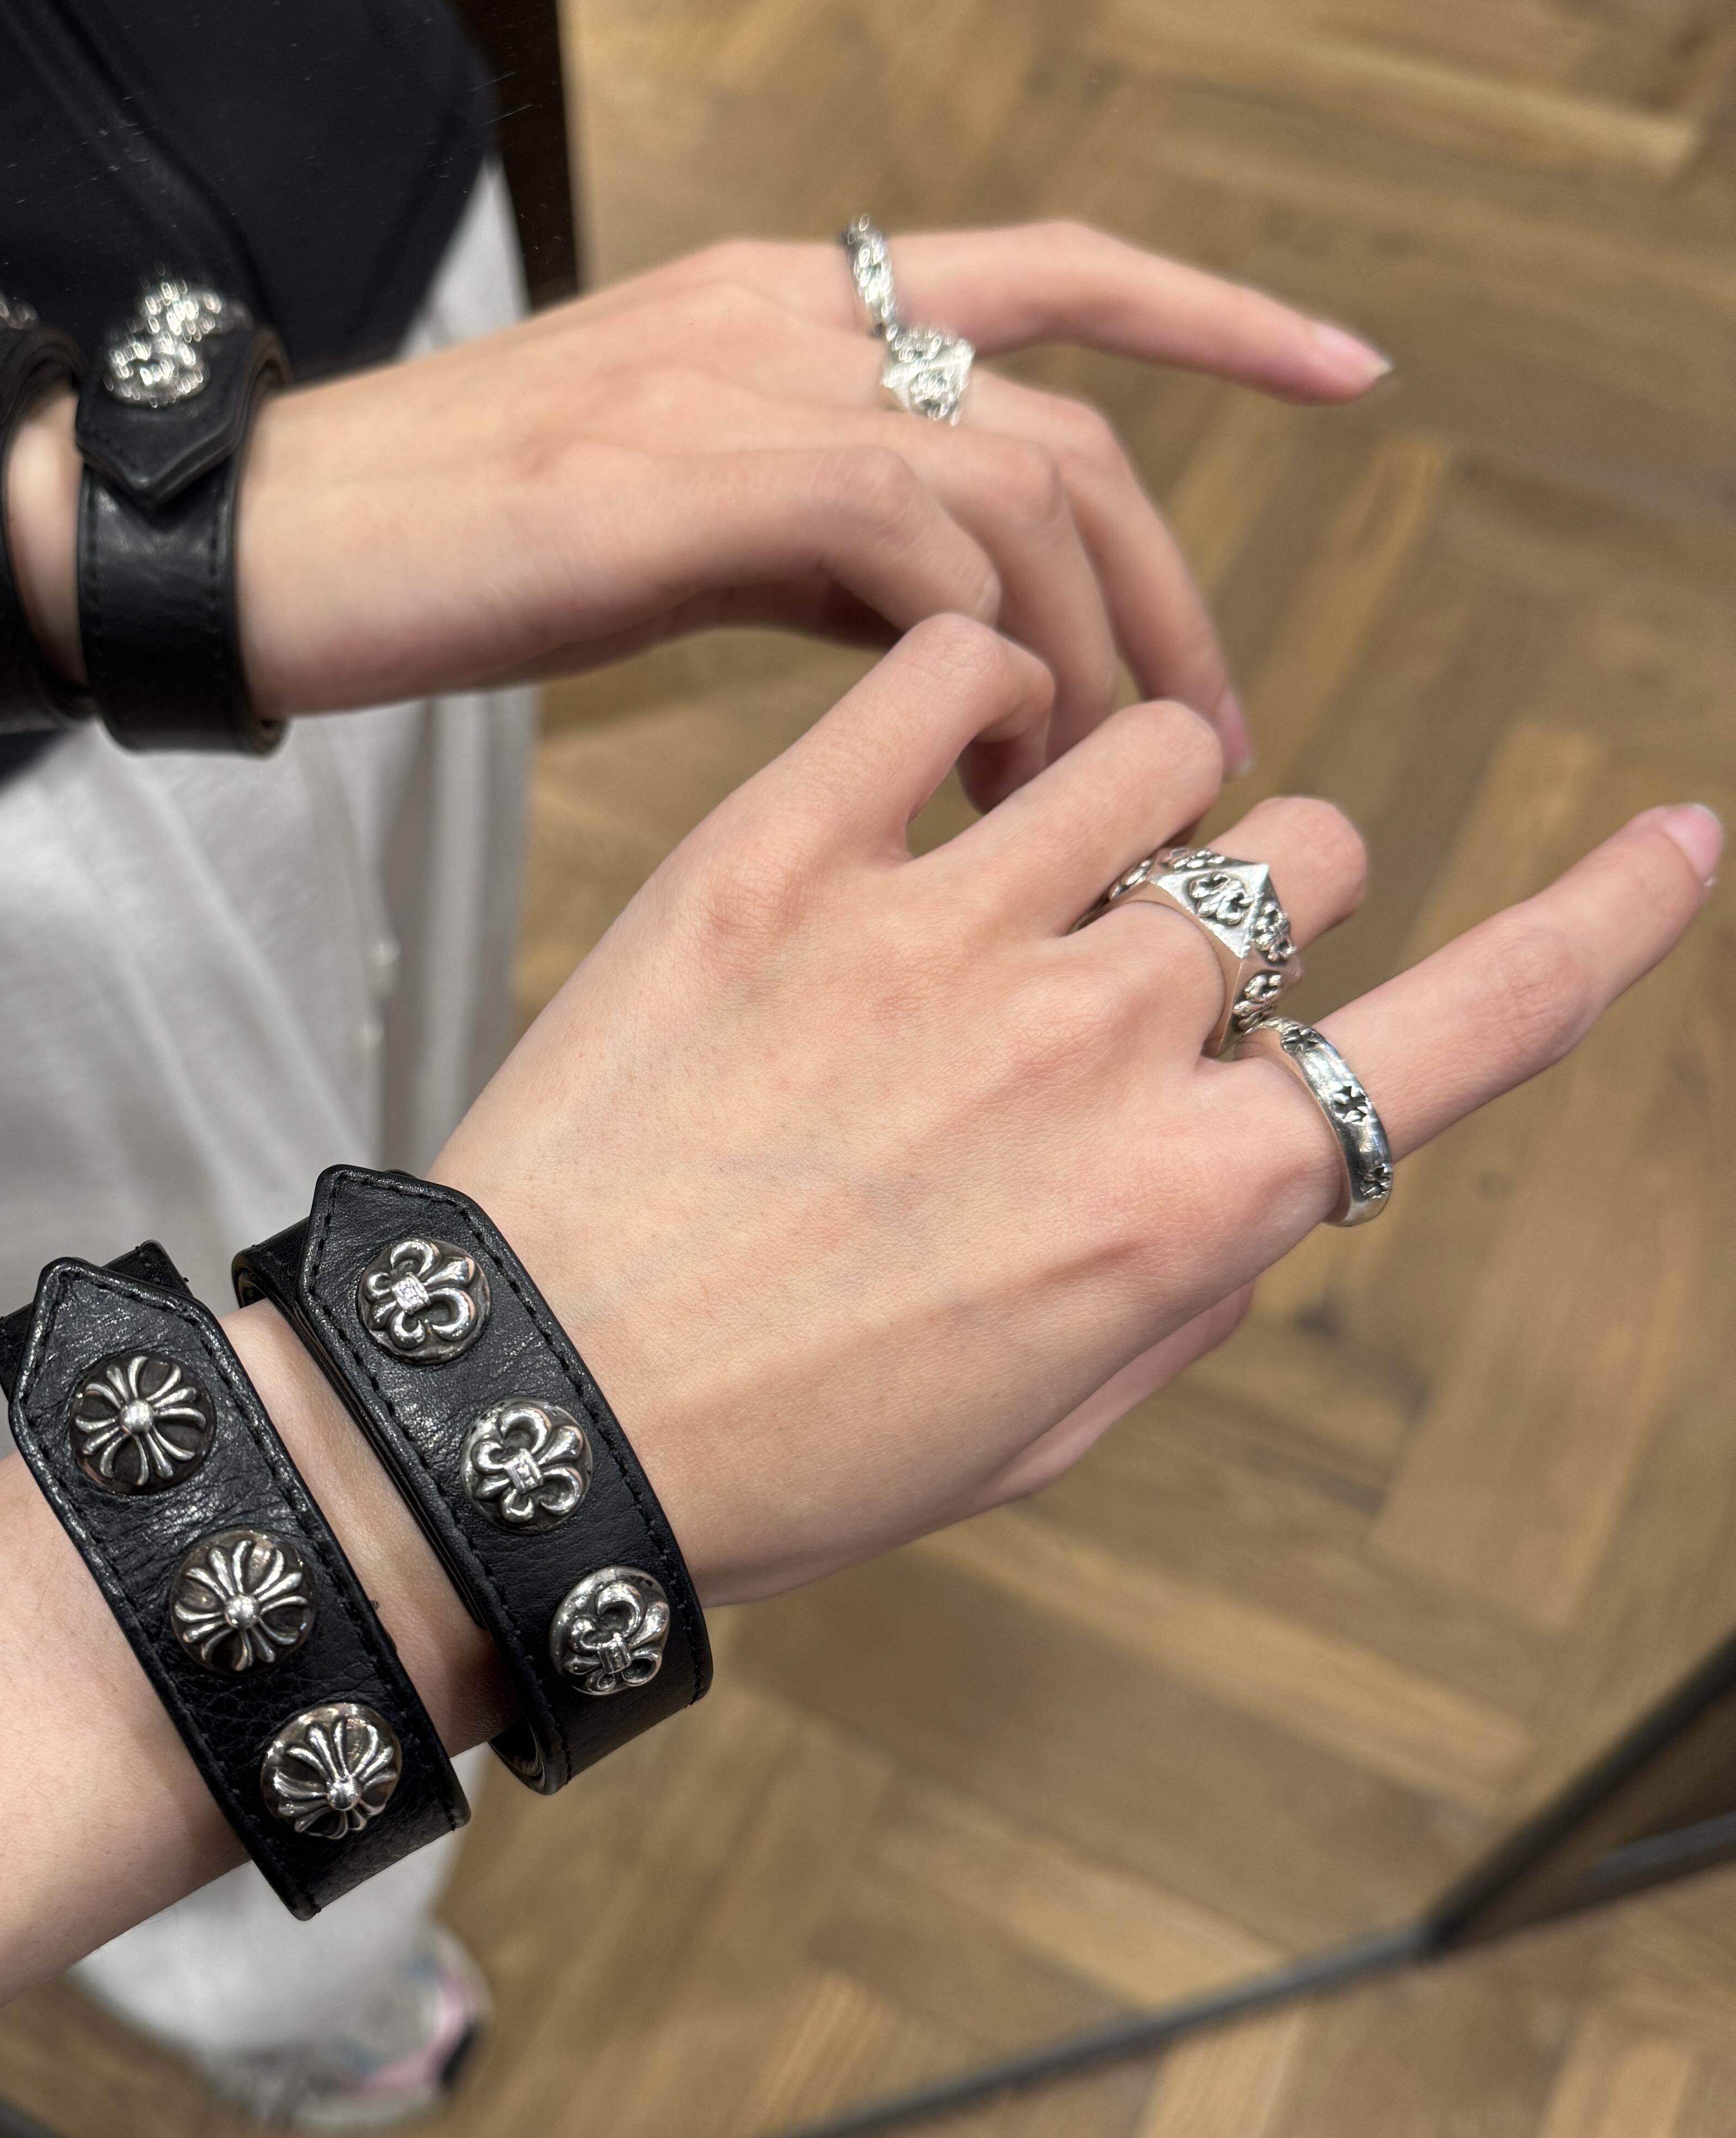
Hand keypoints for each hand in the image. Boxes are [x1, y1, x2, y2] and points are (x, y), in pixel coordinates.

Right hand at [235, 222, 1391, 790]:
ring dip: (1091, 657)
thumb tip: (944, 634)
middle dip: (1168, 593)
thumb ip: (808, 541)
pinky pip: (914, 550)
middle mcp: (783, 319)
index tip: (1345, 370)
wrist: (256, 543)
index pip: (1050, 273)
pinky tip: (980, 777)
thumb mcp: (664, 527)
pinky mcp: (682, 480)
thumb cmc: (442, 559)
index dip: (1211, 313)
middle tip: (1214, 746)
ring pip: (1017, 486)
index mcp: (781, 309)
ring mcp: (734, 389)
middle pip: (1070, 420)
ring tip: (1110, 805)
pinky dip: (978, 665)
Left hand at [431, 617, 1718, 1602]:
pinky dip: (965, 692)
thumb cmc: (792, 1448)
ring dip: (1124, 798)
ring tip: (1007, 872)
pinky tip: (925, 765)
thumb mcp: (1042, 1428)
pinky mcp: (777, 854)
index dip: (1600, 926)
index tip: (1679, 842)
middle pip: (1300, 858)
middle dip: (1249, 900)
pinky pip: (946, 675)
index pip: (1470, 1027)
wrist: (531, 1413)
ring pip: (1151, 752)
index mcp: (1185, 1197)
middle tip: (1121, 962)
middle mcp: (1097, 1041)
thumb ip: (1193, 1278)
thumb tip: (1276, 1151)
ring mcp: (939, 930)